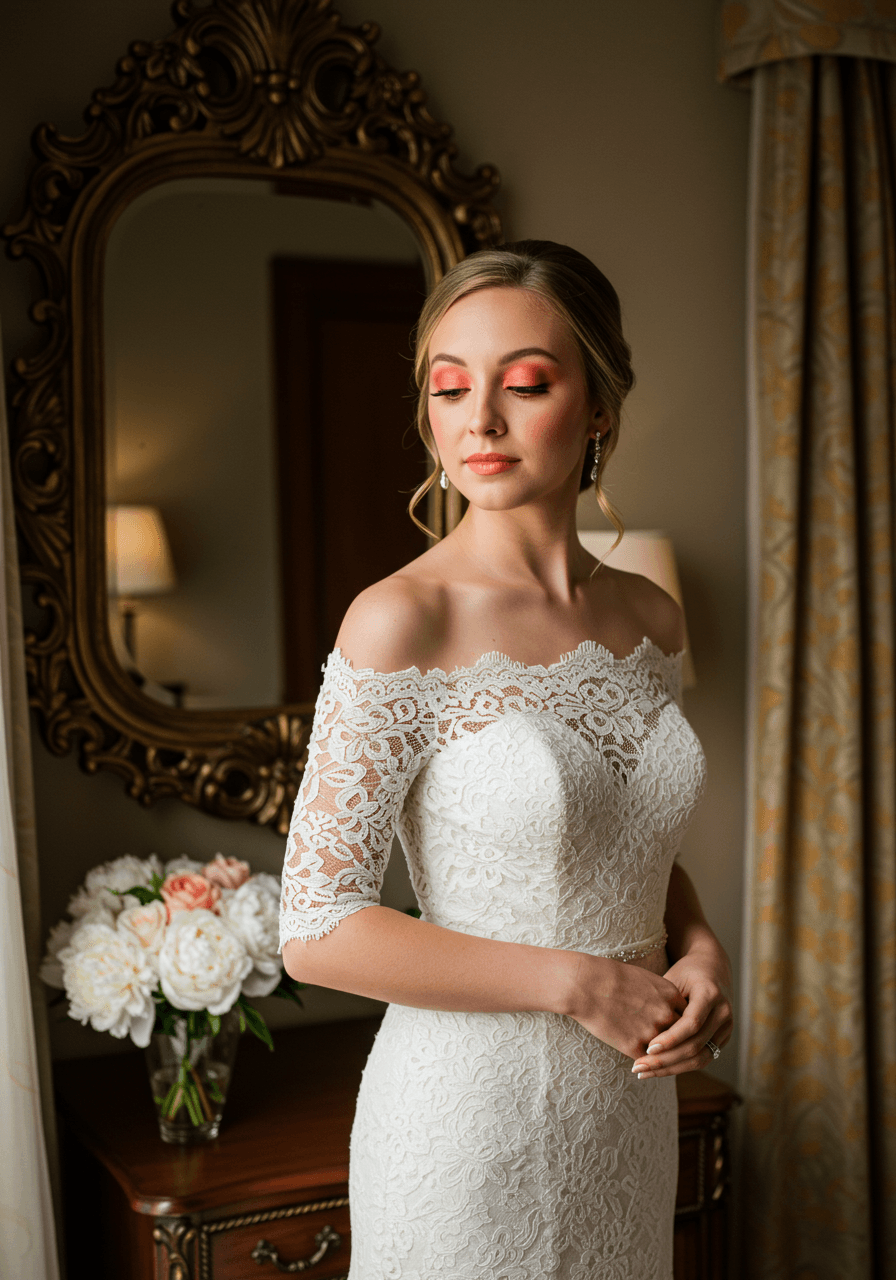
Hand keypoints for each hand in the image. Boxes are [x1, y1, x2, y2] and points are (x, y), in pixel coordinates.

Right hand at [568, 953, 687, 1059]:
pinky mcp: (634, 1046)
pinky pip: (645, 1060)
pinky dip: (642, 1062)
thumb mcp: (643, 978)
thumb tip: (665, 1009)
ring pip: (665, 1052)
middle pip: (681, 1036)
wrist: (585, 983)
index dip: (679, 1024)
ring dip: (660, 1056)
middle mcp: (666, 1013)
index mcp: (670, 994)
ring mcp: (652, 1031)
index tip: (672, 1028)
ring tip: (654, 1061)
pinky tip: (638, 1063)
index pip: (686, 1016)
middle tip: (670, 1050)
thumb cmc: (609, 976)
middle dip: (674, 1043)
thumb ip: (660, 996)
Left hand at [631, 945, 732, 1078]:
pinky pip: (702, 1058)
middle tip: (639, 1067)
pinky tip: (659, 1069)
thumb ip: (662, 1003)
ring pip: (700, 1058)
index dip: (670, 1039)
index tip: (648, 1048)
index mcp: (710, 994)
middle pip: (695, 1046)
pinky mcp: (722, 1039)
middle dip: (666, 1060)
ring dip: (671, 1069)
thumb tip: (638, 1028)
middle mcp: (723, 1013)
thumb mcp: (672, 979)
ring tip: (644, 1072)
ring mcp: (726, 1028)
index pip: (691, 1024)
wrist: (712, 968)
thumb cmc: (685, 972)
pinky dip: (680, 1066)